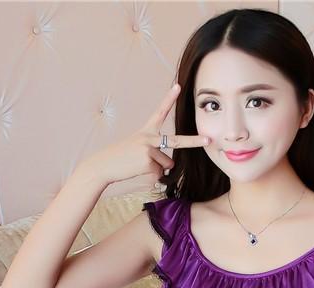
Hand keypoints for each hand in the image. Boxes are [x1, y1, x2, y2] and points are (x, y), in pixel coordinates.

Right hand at [81, 83, 209, 185]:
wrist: (105, 164)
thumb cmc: (122, 158)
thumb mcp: (139, 150)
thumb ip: (157, 153)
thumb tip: (171, 164)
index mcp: (146, 130)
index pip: (160, 111)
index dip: (169, 98)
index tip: (178, 86)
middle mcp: (149, 137)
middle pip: (177, 140)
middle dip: (194, 141)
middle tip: (208, 140)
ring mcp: (149, 149)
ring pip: (166, 164)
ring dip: (156, 168)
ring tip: (139, 165)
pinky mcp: (148, 162)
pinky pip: (159, 173)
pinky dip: (151, 176)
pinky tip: (138, 170)